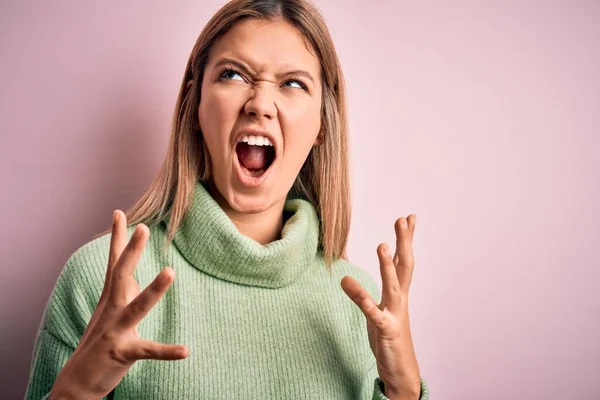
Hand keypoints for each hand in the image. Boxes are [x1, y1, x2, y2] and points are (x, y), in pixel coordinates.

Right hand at [50, 210, 188, 399]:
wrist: (79, 380)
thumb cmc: (101, 341)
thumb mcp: (112, 312)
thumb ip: (125, 292)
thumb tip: (137, 276)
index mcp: (111, 298)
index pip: (114, 263)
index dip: (116, 238)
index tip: (118, 212)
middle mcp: (111, 310)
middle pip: (121, 275)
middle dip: (132, 251)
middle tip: (144, 227)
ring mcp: (116, 331)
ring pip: (136, 308)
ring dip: (153, 290)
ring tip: (170, 271)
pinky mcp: (123, 353)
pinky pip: (148, 351)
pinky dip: (166, 351)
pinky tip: (185, 350)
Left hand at [341, 215, 420, 399]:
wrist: (402, 372)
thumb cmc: (390, 338)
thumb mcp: (378, 311)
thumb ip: (365, 293)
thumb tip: (346, 277)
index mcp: (400, 294)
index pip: (405, 261)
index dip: (407, 239)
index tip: (409, 217)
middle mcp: (400, 301)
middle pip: (405, 266)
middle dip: (405, 242)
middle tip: (404, 219)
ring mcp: (395, 315)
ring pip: (393, 286)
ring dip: (388, 266)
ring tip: (382, 245)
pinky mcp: (385, 331)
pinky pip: (373, 314)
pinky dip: (362, 299)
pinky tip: (349, 285)